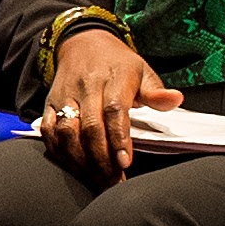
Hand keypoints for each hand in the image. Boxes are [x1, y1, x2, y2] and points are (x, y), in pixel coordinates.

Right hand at [42, 29, 180, 176]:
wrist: (82, 43)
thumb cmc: (117, 64)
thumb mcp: (142, 71)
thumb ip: (156, 91)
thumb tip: (175, 99)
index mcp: (113, 78)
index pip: (114, 110)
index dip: (119, 138)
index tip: (125, 163)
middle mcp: (86, 87)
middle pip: (90, 127)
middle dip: (101, 159)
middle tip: (113, 181)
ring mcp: (65, 96)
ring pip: (66, 132)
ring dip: (80, 159)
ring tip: (96, 178)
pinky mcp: (50, 103)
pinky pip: (49, 131)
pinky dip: (59, 152)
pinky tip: (74, 166)